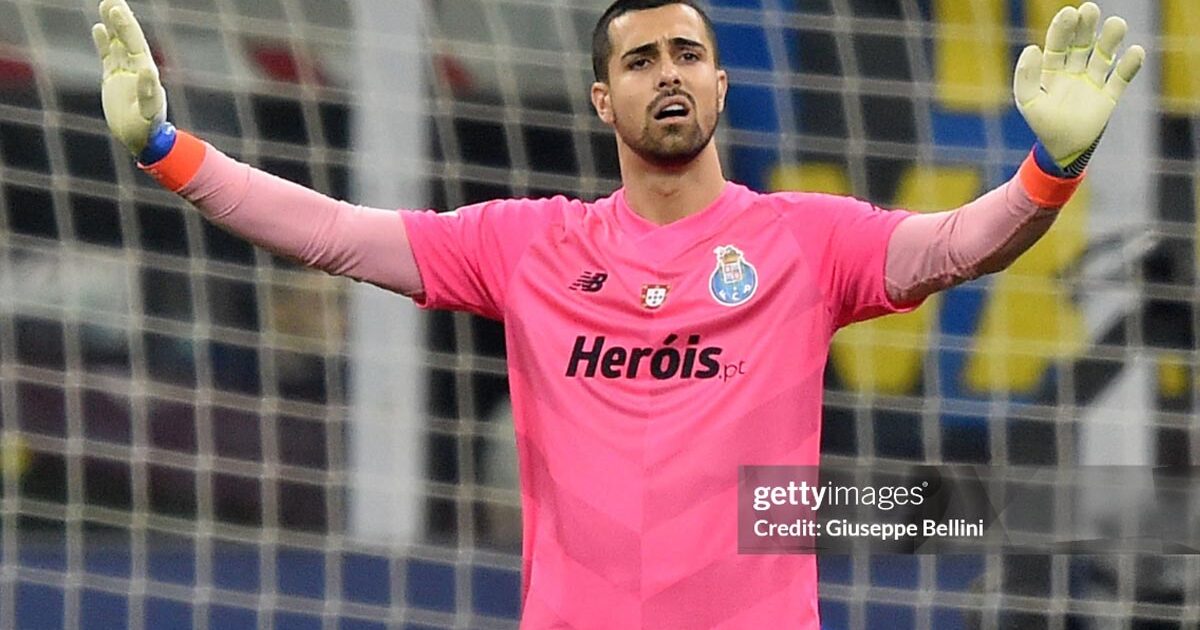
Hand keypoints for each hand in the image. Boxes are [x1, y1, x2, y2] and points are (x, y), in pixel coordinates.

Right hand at [91, 0, 165, 155]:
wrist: (142, 140)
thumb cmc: (148, 128)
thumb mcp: (149, 111)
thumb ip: (148, 92)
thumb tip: (148, 71)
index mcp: (146, 73)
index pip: (135, 44)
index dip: (127, 28)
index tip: (118, 10)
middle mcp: (136, 69)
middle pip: (127, 39)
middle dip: (120, 20)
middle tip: (111, 0)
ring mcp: (124, 72)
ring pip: (117, 44)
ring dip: (113, 25)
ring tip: (106, 4)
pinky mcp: (113, 79)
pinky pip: (107, 56)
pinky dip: (104, 43)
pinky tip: (99, 28)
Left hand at [1014, 2, 1144, 168]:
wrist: (1062, 149)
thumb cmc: (1042, 124)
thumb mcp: (1028, 101)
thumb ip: (1027, 77)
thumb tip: (1032, 48)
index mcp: (1052, 70)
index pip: (1058, 44)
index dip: (1063, 29)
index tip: (1069, 13)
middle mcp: (1073, 71)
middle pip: (1081, 43)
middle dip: (1086, 27)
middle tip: (1090, 9)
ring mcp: (1092, 82)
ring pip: (1103, 55)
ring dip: (1110, 40)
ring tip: (1117, 24)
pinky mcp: (1109, 96)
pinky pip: (1121, 78)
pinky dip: (1129, 66)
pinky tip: (1135, 51)